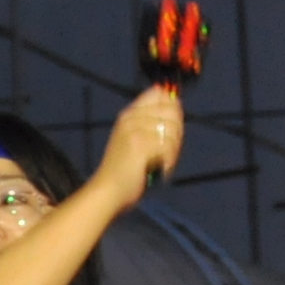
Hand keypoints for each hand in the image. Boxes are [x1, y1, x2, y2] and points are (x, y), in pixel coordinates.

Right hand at [90, 84, 183, 210]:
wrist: (108, 191)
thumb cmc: (124, 170)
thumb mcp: (133, 139)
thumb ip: (152, 123)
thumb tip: (176, 106)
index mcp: (129, 114)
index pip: (158, 93)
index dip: (172, 106)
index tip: (171, 125)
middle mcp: (131, 118)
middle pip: (172, 111)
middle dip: (177, 133)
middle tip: (167, 152)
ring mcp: (135, 130)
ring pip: (173, 131)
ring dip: (174, 151)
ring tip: (162, 163)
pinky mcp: (141, 144)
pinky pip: (170, 147)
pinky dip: (170, 161)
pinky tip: (160, 169)